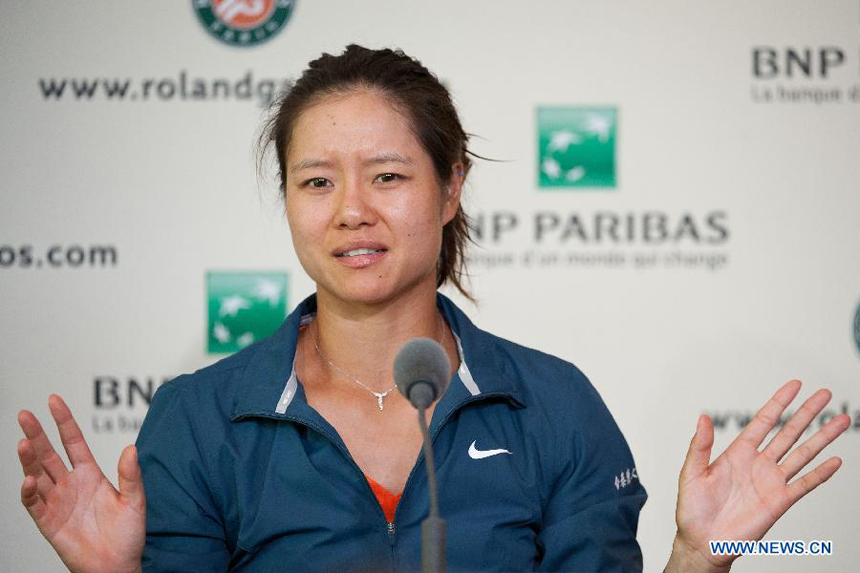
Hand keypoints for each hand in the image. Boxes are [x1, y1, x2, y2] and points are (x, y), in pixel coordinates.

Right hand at [17, 395, 144, 572]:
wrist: (117, 567)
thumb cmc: (128, 535)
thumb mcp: (135, 501)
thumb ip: (132, 475)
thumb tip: (131, 448)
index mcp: (91, 474)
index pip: (73, 442)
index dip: (63, 421)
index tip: (53, 400)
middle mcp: (71, 485)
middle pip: (49, 454)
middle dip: (37, 434)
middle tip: (24, 414)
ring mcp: (58, 502)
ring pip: (38, 474)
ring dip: (29, 459)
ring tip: (23, 441)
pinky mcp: (49, 522)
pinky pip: (34, 504)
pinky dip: (29, 491)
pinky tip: (29, 479)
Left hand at [666, 380, 849, 572]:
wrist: (702, 542)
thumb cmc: (692, 509)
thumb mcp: (691, 472)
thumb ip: (699, 445)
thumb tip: (702, 417)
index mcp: (737, 452)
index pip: (763, 421)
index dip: (779, 402)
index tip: (795, 385)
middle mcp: (758, 463)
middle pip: (788, 432)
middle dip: (807, 413)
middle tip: (825, 394)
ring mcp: (771, 482)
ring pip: (802, 454)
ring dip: (822, 438)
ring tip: (840, 420)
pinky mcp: (779, 502)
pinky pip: (804, 484)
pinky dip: (820, 473)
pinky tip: (835, 461)